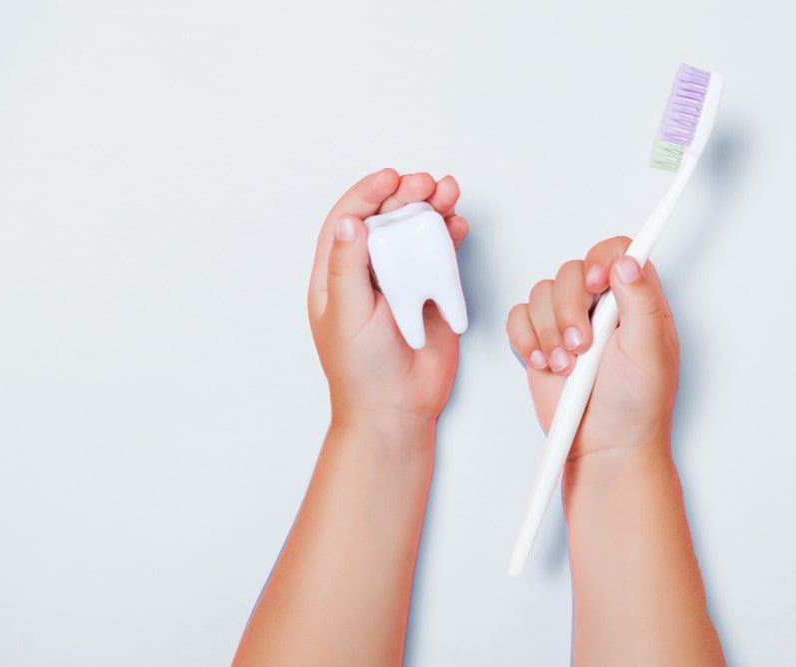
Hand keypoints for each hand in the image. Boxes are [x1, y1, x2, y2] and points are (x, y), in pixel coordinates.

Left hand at [308, 169, 468, 432]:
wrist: (397, 409)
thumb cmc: (361, 372)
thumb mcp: (345, 316)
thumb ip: (347, 268)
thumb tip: (348, 222)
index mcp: (338, 276)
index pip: (349, 222)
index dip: (367, 195)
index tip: (388, 178)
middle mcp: (370, 273)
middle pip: (386, 219)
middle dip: (405, 195)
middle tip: (425, 183)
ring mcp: (402, 281)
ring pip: (416, 233)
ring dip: (431, 209)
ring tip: (447, 192)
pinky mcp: (431, 293)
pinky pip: (441, 257)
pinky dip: (450, 237)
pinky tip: (457, 224)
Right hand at [506, 237, 678, 458]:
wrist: (605, 446)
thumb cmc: (637, 406)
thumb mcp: (650, 352)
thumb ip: (641, 302)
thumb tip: (628, 261)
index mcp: (636, 301)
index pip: (619, 252)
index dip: (603, 258)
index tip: (598, 283)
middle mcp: (601, 305)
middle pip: (572, 271)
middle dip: (570, 309)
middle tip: (581, 346)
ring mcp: (568, 321)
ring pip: (541, 292)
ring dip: (549, 331)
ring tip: (566, 365)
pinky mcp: (540, 340)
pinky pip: (518, 316)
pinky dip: (526, 339)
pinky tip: (544, 363)